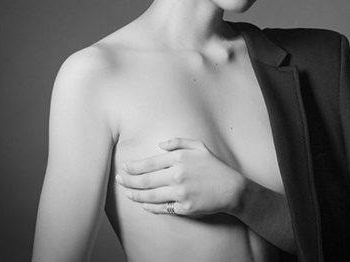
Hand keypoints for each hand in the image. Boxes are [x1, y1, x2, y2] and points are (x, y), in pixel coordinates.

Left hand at [115, 137, 245, 216]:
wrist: (231, 188)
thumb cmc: (214, 166)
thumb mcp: (199, 146)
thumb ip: (178, 142)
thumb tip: (159, 145)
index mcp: (179, 158)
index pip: (150, 163)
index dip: (134, 167)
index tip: (125, 168)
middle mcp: (177, 175)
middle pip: (146, 180)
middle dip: (129, 180)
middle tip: (119, 180)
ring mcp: (180, 193)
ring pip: (150, 195)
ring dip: (135, 194)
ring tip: (127, 193)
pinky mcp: (184, 208)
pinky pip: (162, 208)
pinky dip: (150, 206)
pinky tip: (144, 204)